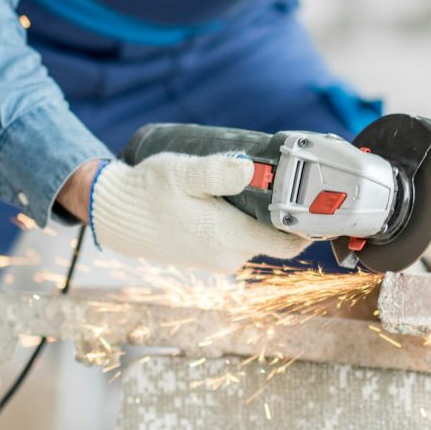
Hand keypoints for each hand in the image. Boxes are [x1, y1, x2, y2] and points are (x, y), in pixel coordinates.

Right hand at [90, 153, 306, 271]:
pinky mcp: (208, 255)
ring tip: (252, 182)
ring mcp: (218, 258)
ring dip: (260, 214)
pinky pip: (238, 238)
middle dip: (282, 210)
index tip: (317, 198)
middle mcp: (228, 256)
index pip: (290, 242)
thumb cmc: (146, 192)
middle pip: (276, 236)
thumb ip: (217, 172)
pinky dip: (241, 220)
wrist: (113, 215)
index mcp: (229, 238)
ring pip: (256, 235)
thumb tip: (251, 170)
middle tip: (283, 176)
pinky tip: (230, 197)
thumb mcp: (181, 173)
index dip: (309, 223)